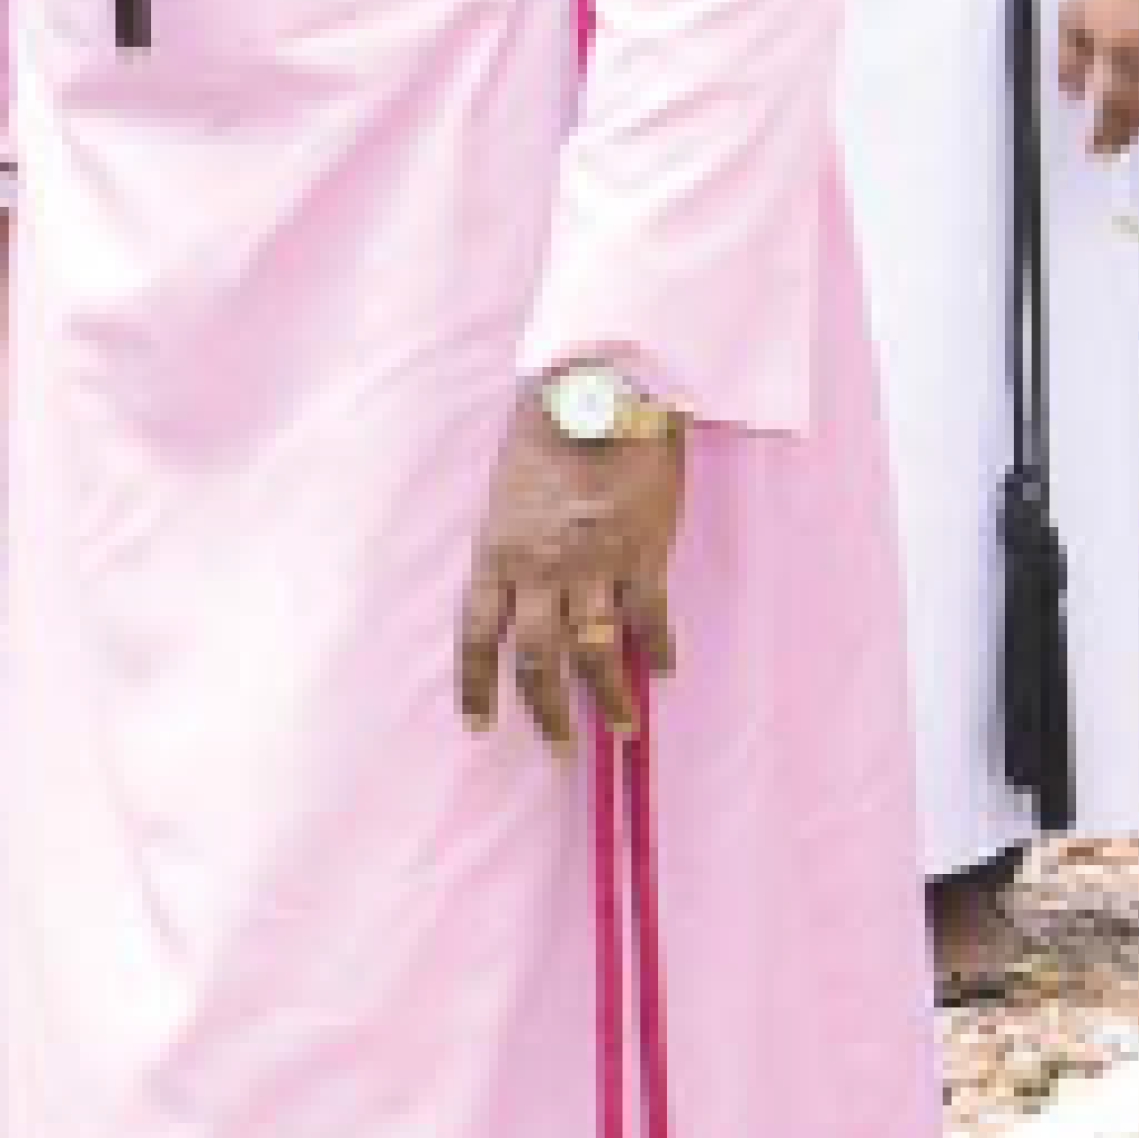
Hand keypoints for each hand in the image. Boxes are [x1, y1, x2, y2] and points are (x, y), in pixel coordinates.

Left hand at [460, 397, 685, 745]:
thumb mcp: (509, 497)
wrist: (600, 390)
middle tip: (560, 747)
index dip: (476, 686)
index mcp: (498, 553)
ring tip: (620, 727)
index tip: (479, 725)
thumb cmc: (546, 436)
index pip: (477, 635)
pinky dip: (655, 651)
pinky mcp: (642, 553)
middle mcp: (540, 567)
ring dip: (608, 699)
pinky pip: (648, 619)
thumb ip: (515, 554)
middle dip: (548, 712)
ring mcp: (593, 563)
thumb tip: (527, 606)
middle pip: (537, 661)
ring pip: (594, 653)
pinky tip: (661, 672)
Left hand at [1059, 0, 1138, 158]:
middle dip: (1121, 135)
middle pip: (1138, 109)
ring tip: (1122, 139)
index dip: (1103, 131)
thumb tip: (1073, 94)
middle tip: (1105, 153)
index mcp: (1120, 45)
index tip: (1091, 149)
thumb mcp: (1070, 15)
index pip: (1112, 102)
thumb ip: (1069, 58)